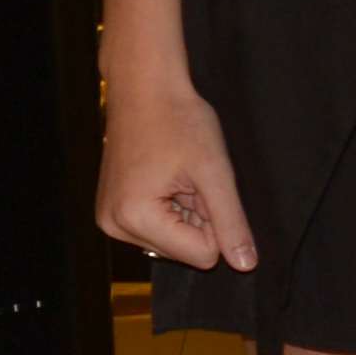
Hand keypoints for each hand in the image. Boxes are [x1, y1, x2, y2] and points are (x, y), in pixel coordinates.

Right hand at [96, 70, 254, 270]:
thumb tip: (245, 265)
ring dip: (187, 212)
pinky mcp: (114, 210)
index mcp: (135, 218)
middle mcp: (114, 225)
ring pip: (175, 241)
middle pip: (186, 251)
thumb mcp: (215, 174)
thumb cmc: (179, 121)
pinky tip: (167, 177)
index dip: (216, 222)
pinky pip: (158, 227)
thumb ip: (231, 223)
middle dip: (199, 217)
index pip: (203, 255)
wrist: (144, 88)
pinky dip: (172, 207)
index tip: (203, 185)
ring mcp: (110, 219)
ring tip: (177, 174)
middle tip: (190, 177)